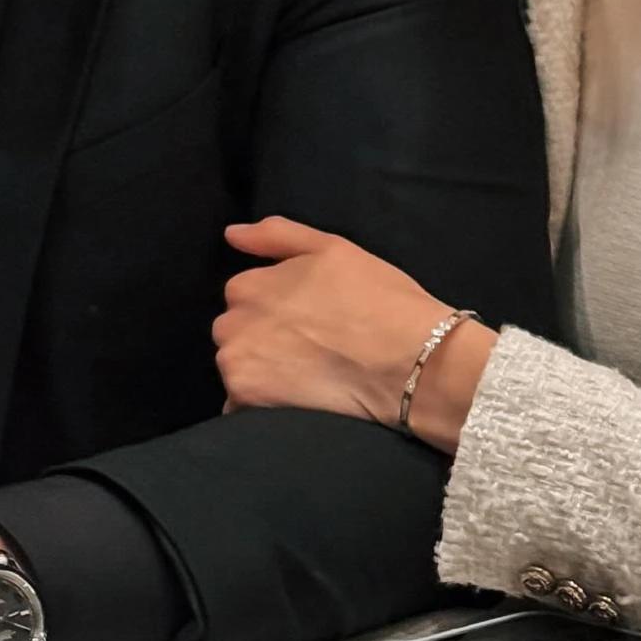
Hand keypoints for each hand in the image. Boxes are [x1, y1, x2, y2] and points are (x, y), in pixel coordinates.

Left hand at [214, 218, 496, 450]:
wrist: (409, 361)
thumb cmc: (377, 298)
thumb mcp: (331, 248)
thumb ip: (276, 236)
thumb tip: (231, 234)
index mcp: (249, 285)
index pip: (243, 292)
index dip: (276, 302)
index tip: (307, 314)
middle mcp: (233, 324)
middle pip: (234, 330)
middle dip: (259, 335)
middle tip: (308, 345)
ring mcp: (237, 367)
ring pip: (237, 365)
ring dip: (258, 368)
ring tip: (304, 373)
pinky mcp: (248, 404)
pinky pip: (239, 406)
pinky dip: (257, 404)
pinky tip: (293, 400)